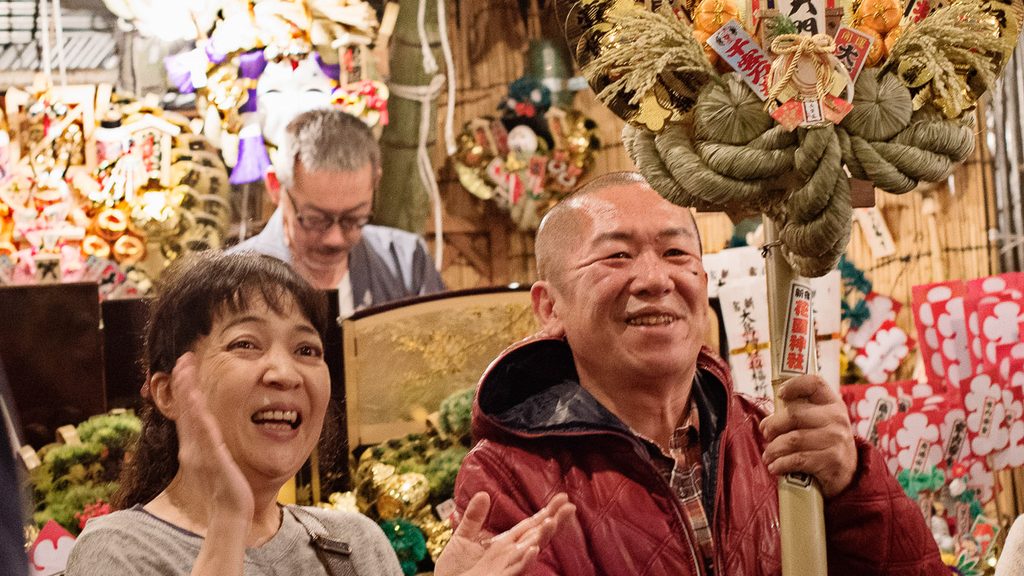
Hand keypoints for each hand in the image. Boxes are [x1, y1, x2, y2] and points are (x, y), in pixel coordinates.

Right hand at [172, 353, 253, 520]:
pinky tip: (196, 398)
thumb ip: (212, 447)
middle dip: (184, 383)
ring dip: (188, 391)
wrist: (230, 514)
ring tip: (185, 369)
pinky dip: (198, 414)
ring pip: (191, 416)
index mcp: (194, 447)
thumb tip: (212, 435)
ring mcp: (200, 452)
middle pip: (185, 409)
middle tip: (183, 358)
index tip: (185, 367)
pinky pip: (204, 432)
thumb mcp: (216, 463)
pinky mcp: (212, 458)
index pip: (187, 413)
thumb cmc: (226, 491)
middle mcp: (192, 447)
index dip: (186, 390)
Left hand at [434, 492, 575, 575]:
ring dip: (542, 537)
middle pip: (537, 535)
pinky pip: (516, 570)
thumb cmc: (455, 569)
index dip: (546, 512)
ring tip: (552, 521)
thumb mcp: (462, 538)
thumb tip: (483, 494)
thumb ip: (474, 517)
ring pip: (530, 551)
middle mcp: (511, 554)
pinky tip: (534, 549)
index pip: (530, 524)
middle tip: (570, 506)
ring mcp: (507, 567)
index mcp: (504, 543)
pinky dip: (526, 560)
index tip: (563, 497)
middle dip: (554, 521)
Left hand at [759, 375, 856, 497]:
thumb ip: (798, 415)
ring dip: (774, 449)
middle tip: (765, 434)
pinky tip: (775, 467)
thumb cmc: (824, 444)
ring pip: (793, 439)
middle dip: (773, 425)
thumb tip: (766, 422)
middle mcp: (836, 418)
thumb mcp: (819, 423)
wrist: (849, 473)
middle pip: (794, 414)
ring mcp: (836, 439)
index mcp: (832, 404)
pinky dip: (781, 464)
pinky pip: (798, 459)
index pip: (815, 383)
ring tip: (768, 455)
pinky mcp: (832, 460)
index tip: (780, 394)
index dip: (794, 384)